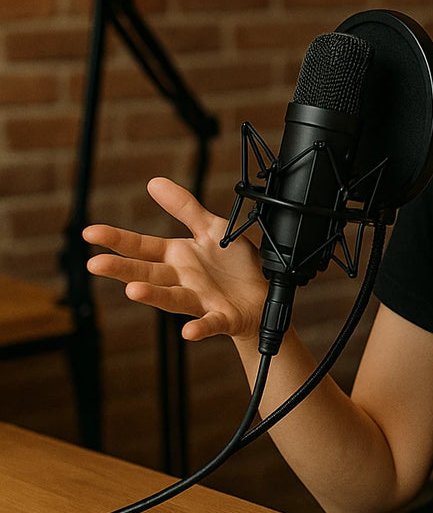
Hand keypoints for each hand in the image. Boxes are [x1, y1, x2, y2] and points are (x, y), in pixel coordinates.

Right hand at [83, 177, 267, 344]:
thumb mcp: (211, 229)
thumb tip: (154, 182)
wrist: (264, 294)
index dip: (117, 239)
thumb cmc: (234, 265)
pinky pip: (210, 323)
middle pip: (148, 273)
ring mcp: (200, 300)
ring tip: (134, 290)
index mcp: (177, 258)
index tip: (89, 232)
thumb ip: (184, 208)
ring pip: (173, 298)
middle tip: (95, 264)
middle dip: (122, 269)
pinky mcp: (222, 317)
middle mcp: (182, 280)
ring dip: (153, 295)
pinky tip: (189, 331)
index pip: (141, 247)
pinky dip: (200, 328)